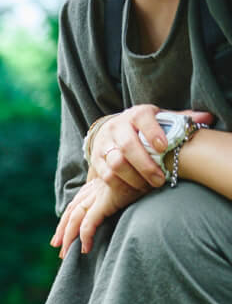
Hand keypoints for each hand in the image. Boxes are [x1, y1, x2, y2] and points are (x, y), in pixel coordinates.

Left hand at [51, 176, 141, 256]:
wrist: (156, 162)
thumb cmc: (149, 173)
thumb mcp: (132, 183)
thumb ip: (121, 192)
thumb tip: (119, 204)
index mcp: (98, 184)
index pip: (77, 203)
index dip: (67, 218)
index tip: (61, 233)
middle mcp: (96, 188)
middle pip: (72, 211)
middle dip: (62, 229)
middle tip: (57, 245)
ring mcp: (100, 193)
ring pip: (76, 218)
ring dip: (68, 236)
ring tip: (65, 253)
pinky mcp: (107, 200)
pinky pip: (90, 222)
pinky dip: (85, 236)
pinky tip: (85, 249)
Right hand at [89, 105, 213, 192]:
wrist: (112, 130)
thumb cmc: (143, 127)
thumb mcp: (159, 119)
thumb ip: (180, 120)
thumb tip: (206, 118)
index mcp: (136, 114)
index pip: (143, 119)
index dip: (153, 133)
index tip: (164, 147)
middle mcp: (116, 127)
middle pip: (127, 146)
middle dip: (145, 166)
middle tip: (160, 180)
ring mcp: (104, 144)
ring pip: (115, 164)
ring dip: (133, 178)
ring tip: (148, 186)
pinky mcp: (96, 160)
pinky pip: (107, 176)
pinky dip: (122, 185)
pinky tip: (136, 188)